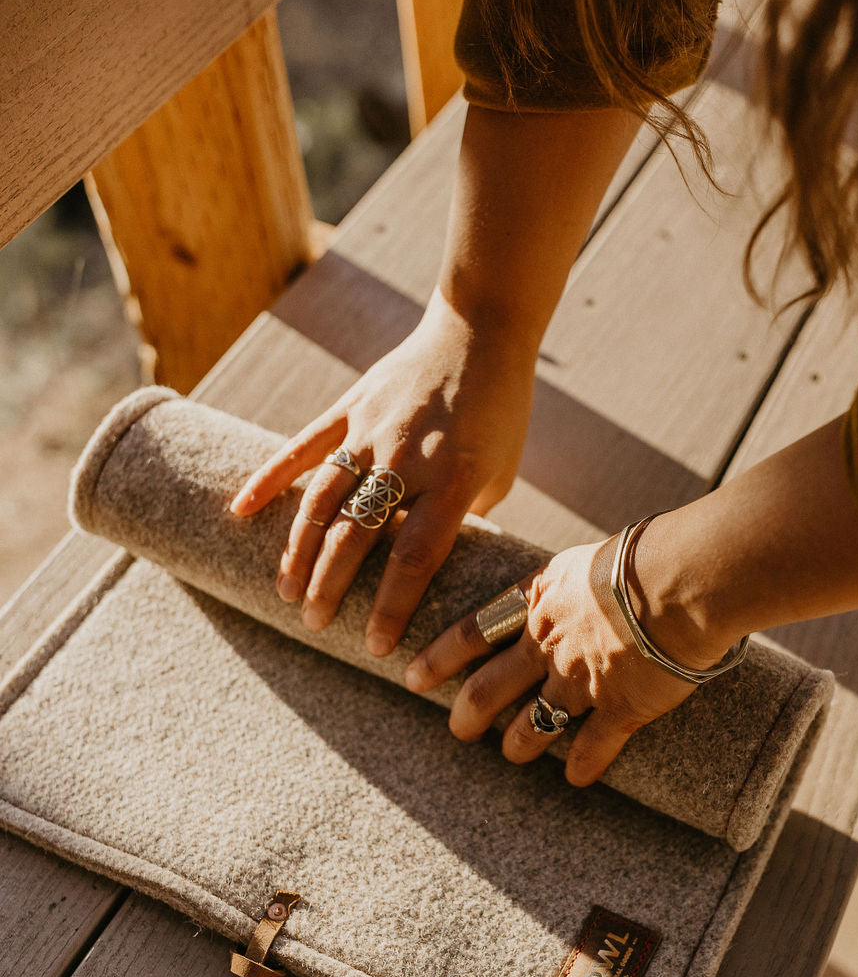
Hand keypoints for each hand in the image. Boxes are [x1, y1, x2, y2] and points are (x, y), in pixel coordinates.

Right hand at [229, 290, 536, 654]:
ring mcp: (371, 431)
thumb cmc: (499, 411)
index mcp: (454, 481)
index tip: (375, 646)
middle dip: (331, 588)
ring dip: (298, 551)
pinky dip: (268, 480)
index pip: (414, 558)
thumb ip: (460, 517)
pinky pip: (300, 448)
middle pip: (356, 536)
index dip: (390, 607)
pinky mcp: (349, 407)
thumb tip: (423, 562)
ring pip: (321, 500)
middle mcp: (407, 460)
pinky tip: (239, 511)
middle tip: (314, 625)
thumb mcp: (499, 472)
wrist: (480, 330)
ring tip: (286, 592)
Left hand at [405, 535, 709, 785]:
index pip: (472, 633)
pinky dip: (582, 767)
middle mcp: (548, 646)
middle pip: (489, 689)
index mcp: (537, 602)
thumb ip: (573, 583)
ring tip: (512, 754)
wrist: (684, 580)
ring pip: (531, 726)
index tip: (412, 677)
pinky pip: (591, 749)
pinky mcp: (620, 710)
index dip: (439, 659)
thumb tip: (574, 586)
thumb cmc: (648, 556)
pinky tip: (578, 779)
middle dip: (466, 714)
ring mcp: (580, 682)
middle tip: (457, 730)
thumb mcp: (591, 559)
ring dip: (516, 745)